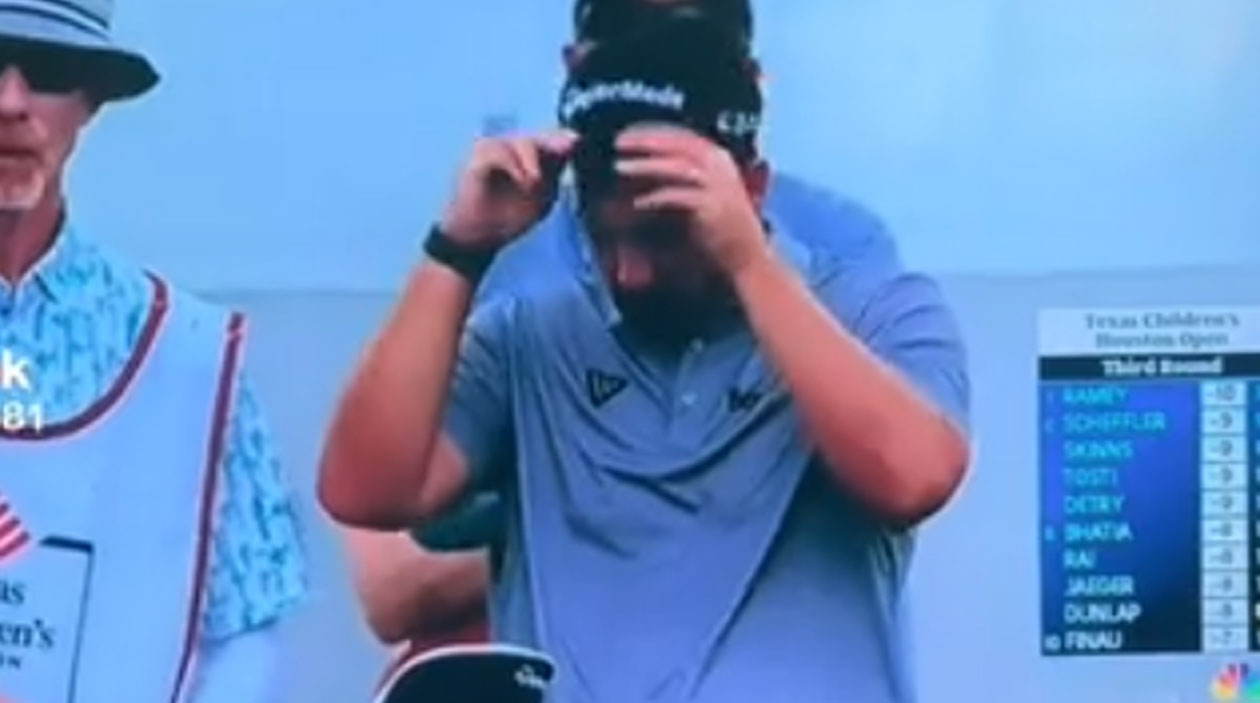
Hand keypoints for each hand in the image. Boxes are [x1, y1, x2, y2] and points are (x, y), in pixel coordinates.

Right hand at [441, 130, 577, 248]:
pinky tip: (522, 180)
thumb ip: (556, 172)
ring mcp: (492, 150)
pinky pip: (498, 151)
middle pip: (537, 137)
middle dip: (553, 142)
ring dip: (532, 160)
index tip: (578, 141)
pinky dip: (514, 164)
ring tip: (536, 183)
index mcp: (528, 156)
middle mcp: (510, 148)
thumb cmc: (511, 217)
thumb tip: (573, 142)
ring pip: (520, 141)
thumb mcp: (544, 197)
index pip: (549, 139)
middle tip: (568, 148)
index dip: (563, 138)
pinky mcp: (476, 158)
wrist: (481, 237)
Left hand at [613, 126, 769, 275]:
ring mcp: (718, 186)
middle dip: (646, 141)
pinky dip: (655, 196)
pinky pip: (677, 196)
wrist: (746, 255)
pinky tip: (637, 202)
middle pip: (678, 145)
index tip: (628, 135)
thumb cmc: (720, 225)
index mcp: (719, 158)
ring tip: (620, 167)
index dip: (654, 133)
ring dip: (646, 165)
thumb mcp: (704, 191)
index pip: (682, 136)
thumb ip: (681, 175)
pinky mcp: (712, 207)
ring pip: (676, 166)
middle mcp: (720, 166)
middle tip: (619, 142)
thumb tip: (644, 166)